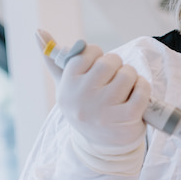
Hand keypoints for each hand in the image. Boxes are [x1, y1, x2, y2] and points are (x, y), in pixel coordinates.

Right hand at [50, 42, 151, 169]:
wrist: (101, 148)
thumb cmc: (84, 108)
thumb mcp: (66, 86)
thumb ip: (54, 59)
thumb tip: (37, 31)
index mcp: (68, 85)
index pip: (88, 52)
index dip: (98, 57)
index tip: (97, 70)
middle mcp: (83, 96)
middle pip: (110, 61)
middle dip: (116, 67)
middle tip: (113, 80)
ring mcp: (105, 109)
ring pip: (128, 74)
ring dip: (131, 78)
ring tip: (124, 91)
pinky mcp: (126, 118)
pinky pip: (142, 89)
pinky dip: (143, 88)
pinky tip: (135, 97)